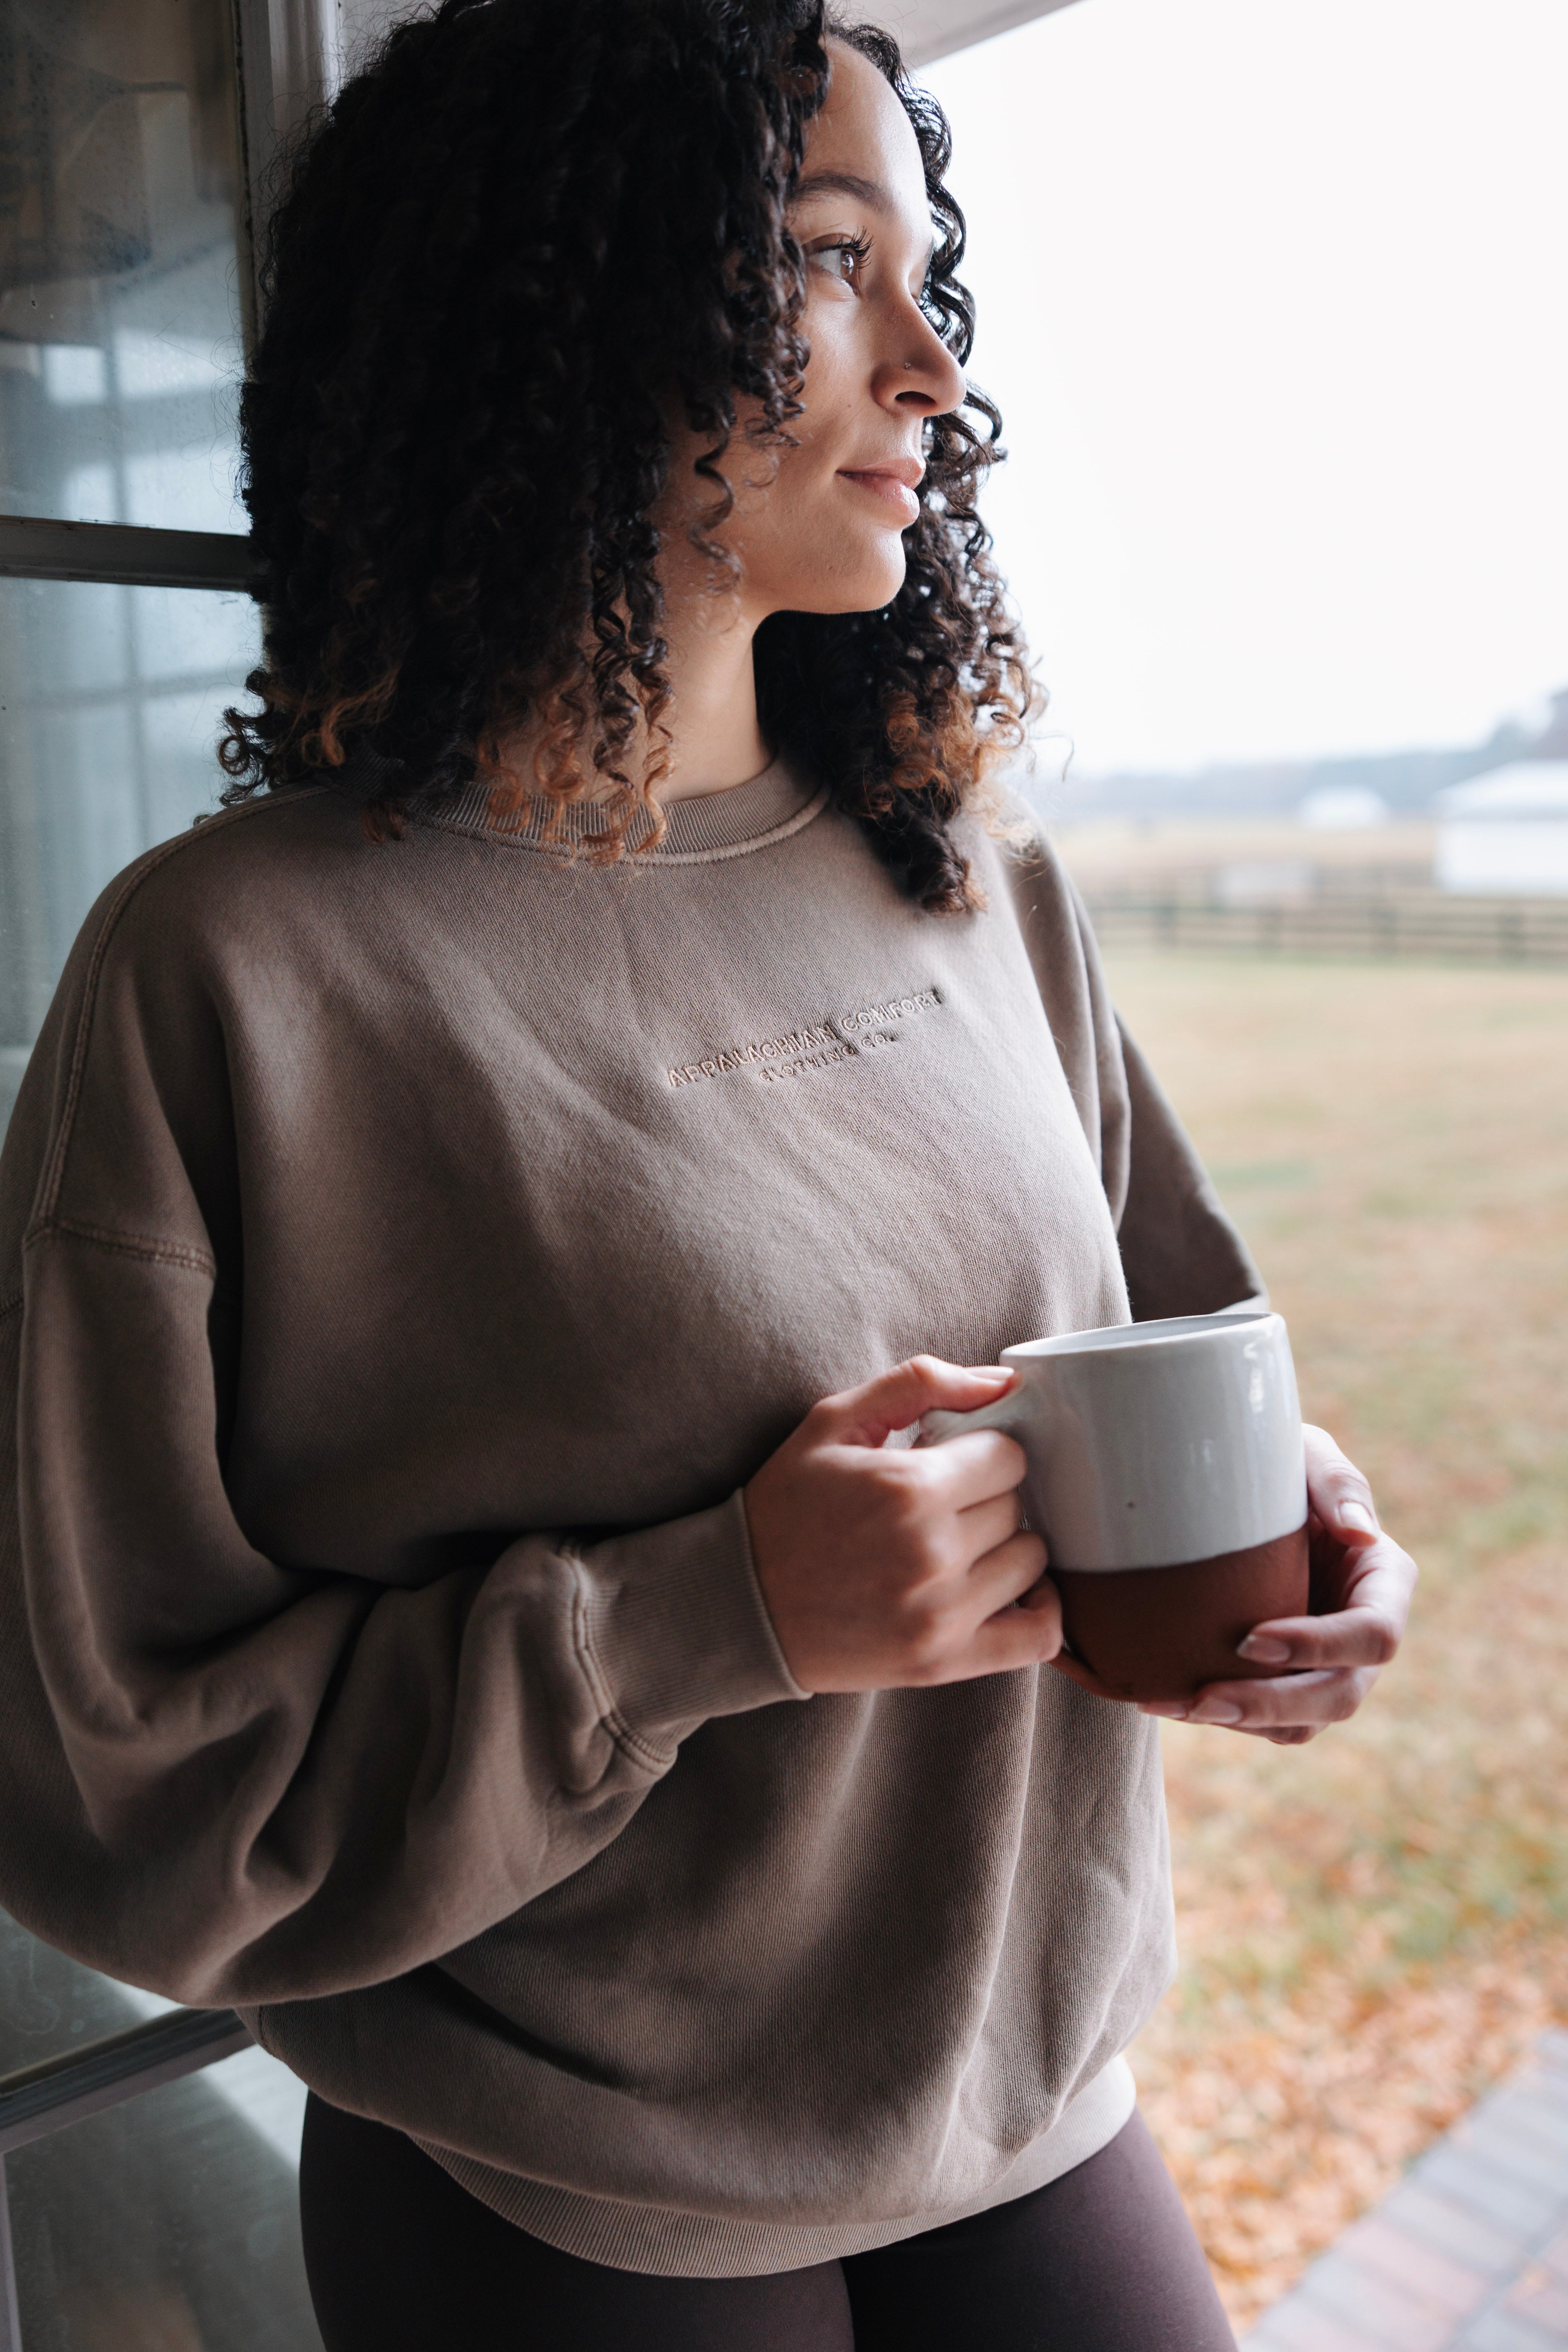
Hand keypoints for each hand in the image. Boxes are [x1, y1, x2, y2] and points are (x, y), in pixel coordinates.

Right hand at [743, 1357, 1059, 1694]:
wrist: (739, 1605)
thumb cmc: (786, 1506)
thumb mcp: (833, 1422)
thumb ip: (919, 1384)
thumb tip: (1006, 1383)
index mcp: (907, 1487)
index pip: (1009, 1456)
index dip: (982, 1452)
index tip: (952, 1463)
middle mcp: (931, 1553)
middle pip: (1018, 1507)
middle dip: (988, 1497)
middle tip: (945, 1505)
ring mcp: (940, 1615)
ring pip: (1032, 1563)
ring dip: (1006, 1549)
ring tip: (961, 1547)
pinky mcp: (942, 1663)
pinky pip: (1038, 1637)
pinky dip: (1041, 1612)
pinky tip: (1008, 1591)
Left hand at [1139, 1424, 1416, 1743]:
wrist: (1228, 1491)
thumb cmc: (1275, 1465)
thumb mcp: (1307, 1454)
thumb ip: (1337, 1481)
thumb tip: (1361, 1530)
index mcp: (1383, 1583)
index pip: (1373, 1635)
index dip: (1319, 1646)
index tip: (1250, 1638)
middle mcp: (1361, 1637)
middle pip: (1338, 1696)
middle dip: (1271, 1703)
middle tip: (1202, 1697)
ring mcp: (1325, 1668)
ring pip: (1299, 1723)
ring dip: (1237, 1720)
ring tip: (1169, 1703)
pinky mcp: (1285, 1683)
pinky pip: (1263, 1722)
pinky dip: (1219, 1717)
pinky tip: (1167, 1699)